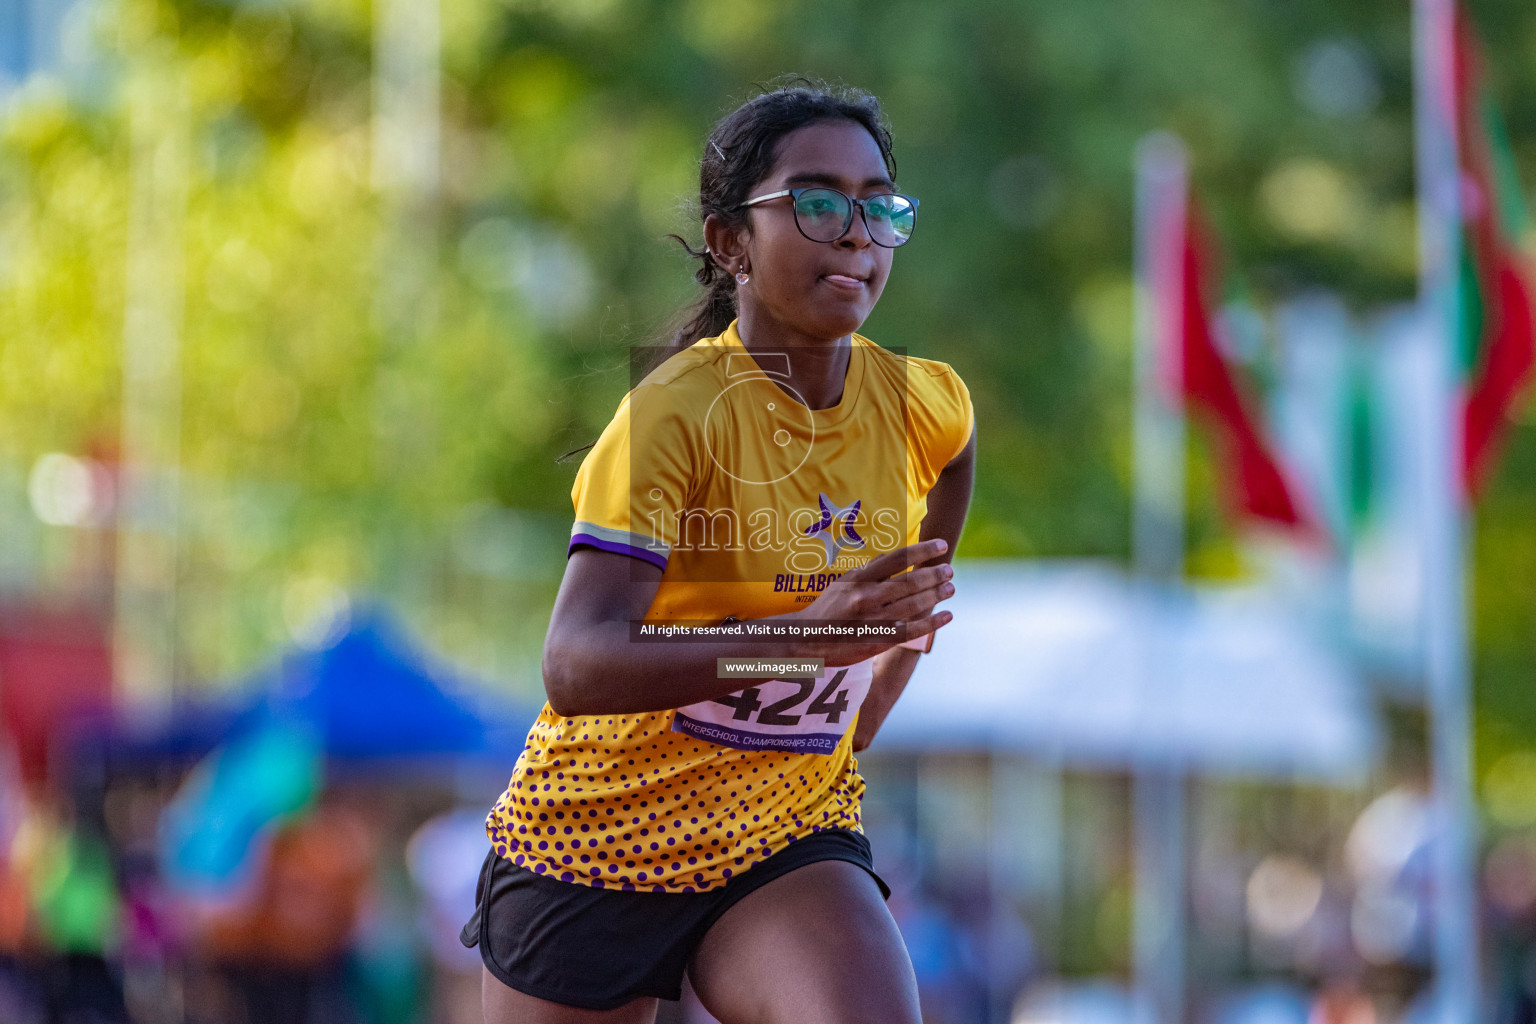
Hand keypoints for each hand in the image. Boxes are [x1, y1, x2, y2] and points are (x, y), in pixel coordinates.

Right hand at [788, 539, 954, 665]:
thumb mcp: (842, 583)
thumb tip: (892, 557)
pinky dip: (932, 622)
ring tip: (950, 588)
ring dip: (937, 595)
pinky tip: (947, 615)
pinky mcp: (878, 640)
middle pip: (911, 582)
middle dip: (935, 574)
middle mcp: (867, 596)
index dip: (922, 551)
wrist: (806, 640)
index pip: (897, 559)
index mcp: (858, 578)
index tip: (940, 545)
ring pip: (915, 604)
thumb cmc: (827, 609)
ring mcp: (873, 619)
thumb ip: (868, 571)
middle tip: (949, 570)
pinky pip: (912, 630)